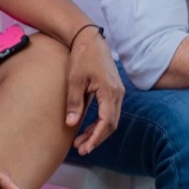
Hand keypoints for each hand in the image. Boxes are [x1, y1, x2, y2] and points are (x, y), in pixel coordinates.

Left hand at [65, 29, 123, 154]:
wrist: (90, 39)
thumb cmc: (82, 56)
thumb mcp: (74, 79)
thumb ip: (74, 102)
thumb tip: (70, 123)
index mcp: (109, 91)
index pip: (107, 122)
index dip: (96, 137)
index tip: (85, 148)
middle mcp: (118, 93)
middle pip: (111, 124)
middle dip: (96, 138)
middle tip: (80, 149)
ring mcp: (118, 91)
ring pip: (111, 119)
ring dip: (98, 132)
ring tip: (81, 142)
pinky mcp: (114, 90)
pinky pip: (110, 111)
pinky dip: (100, 122)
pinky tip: (88, 128)